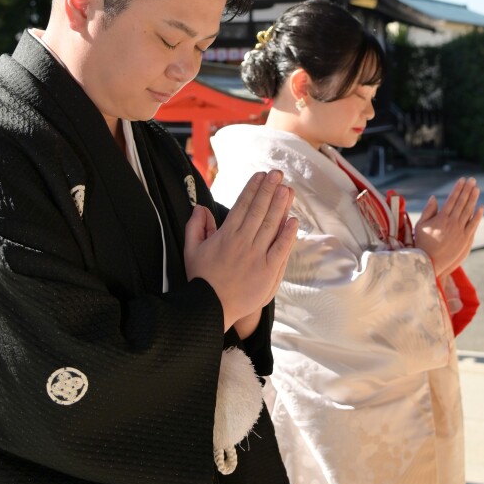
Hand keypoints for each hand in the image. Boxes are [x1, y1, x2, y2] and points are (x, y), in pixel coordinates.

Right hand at [183, 171, 298, 331]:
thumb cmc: (201, 280)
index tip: (261, 175)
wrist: (210, 309)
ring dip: (280, 206)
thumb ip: (195, 226)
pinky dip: (288, 234)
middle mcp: (243, 242)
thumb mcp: (190, 250)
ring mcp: (257, 257)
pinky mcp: (268, 272)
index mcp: (226, 235)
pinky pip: (281, 249)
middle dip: (269, 190)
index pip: (242, 205)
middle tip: (278, 174)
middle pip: (259, 210)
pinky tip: (293, 220)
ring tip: (287, 189)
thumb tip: (200, 207)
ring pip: (271, 226)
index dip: (253, 188)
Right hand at [414, 177, 483, 279]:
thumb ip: (428, 211)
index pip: (451, 199)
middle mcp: (452, 222)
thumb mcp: (420, 225)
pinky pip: (473, 225)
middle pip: (461, 203)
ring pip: (468, 211)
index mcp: (441, 217)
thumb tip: (434, 198)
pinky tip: (481, 207)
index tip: (462, 180)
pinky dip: (478, 216)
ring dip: (473, 199)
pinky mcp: (465, 239)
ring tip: (477, 188)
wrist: (429, 262)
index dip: (457, 189)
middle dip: (467, 190)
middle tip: (472, 180)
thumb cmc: (422, 243)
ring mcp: (459, 231)